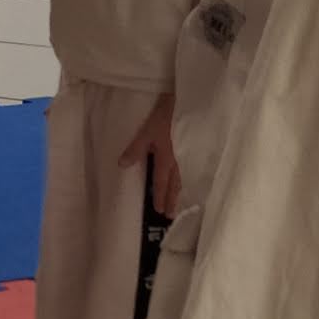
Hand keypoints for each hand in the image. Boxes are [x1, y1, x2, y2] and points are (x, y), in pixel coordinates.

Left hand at [118, 94, 183, 216]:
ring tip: (181, 202)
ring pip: (184, 177)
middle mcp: (180, 160)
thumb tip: (122, 166)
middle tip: (172, 215)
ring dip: (181, 191)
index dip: (160, 196)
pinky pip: (192, 169)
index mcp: (167, 158)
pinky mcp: (196, 148)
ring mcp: (190, 154)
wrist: (193, 103)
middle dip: (173, 199)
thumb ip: (136, 149)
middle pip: (175, 184)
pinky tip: (191, 180)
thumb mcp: (147, 131)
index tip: (160, 211)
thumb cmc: (167, 116)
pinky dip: (190, 179)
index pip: (161, 182)